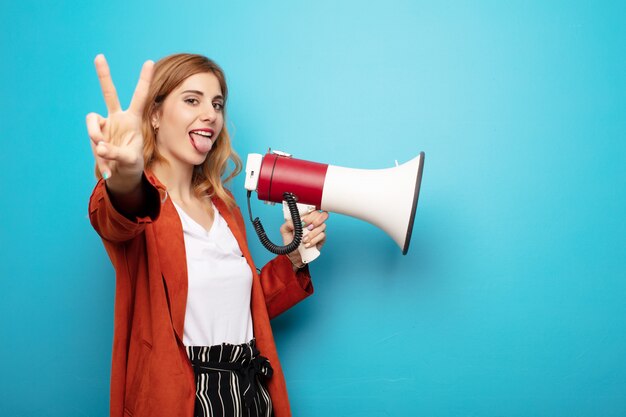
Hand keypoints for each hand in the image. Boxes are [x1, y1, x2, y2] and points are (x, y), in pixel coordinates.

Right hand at [86, 54, 153, 187]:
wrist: (120, 174)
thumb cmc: (131, 164)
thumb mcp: (130, 160)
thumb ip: (116, 153)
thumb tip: (100, 146)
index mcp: (134, 120)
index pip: (140, 97)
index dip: (144, 80)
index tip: (149, 62)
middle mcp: (118, 118)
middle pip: (109, 93)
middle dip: (103, 75)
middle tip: (99, 56)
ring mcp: (105, 125)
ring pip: (93, 122)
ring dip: (95, 137)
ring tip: (104, 153)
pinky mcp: (96, 134)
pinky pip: (91, 138)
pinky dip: (98, 153)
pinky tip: (106, 165)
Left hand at [280, 210, 328, 267]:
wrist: (294, 256)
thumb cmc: (291, 243)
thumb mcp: (284, 232)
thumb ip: (287, 224)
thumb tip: (295, 222)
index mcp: (306, 218)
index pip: (313, 209)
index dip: (310, 214)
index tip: (303, 222)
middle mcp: (314, 222)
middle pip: (322, 215)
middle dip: (314, 221)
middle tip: (306, 228)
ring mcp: (319, 230)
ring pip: (323, 226)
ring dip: (312, 233)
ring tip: (304, 240)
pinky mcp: (322, 238)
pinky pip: (322, 235)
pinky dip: (314, 240)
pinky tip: (307, 244)